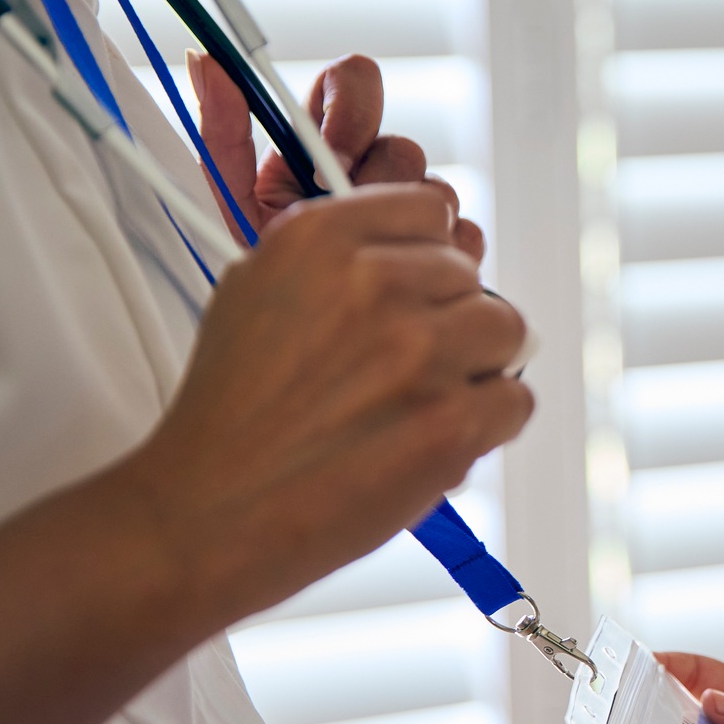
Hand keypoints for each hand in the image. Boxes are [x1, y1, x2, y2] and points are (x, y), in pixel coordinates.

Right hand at [120, 184, 530, 623]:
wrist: (208, 513)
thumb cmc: (230, 415)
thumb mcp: (254, 290)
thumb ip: (335, 257)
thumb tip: (419, 250)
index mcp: (321, 238)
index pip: (430, 210)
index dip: (427, 257)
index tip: (416, 290)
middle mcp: (375, 282)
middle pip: (471, 275)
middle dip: (447, 319)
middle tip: (403, 369)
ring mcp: (420, 351)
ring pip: (506, 330)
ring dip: (478, 367)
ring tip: (424, 403)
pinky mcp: (451, 421)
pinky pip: (515, 400)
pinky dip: (488, 425)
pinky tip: (435, 441)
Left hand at [191, 51, 483, 258]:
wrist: (307, 336)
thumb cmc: (273, 268)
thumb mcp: (238, 202)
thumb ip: (223, 134)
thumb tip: (206, 59)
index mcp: (328, 139)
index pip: (355, 80)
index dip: (352, 107)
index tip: (334, 152)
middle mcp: (377, 164)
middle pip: (402, 144)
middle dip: (376, 183)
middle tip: (346, 220)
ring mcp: (418, 203)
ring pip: (437, 191)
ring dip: (406, 226)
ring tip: (368, 261)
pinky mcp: (450, 241)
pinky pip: (464, 232)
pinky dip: (441, 254)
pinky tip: (408, 276)